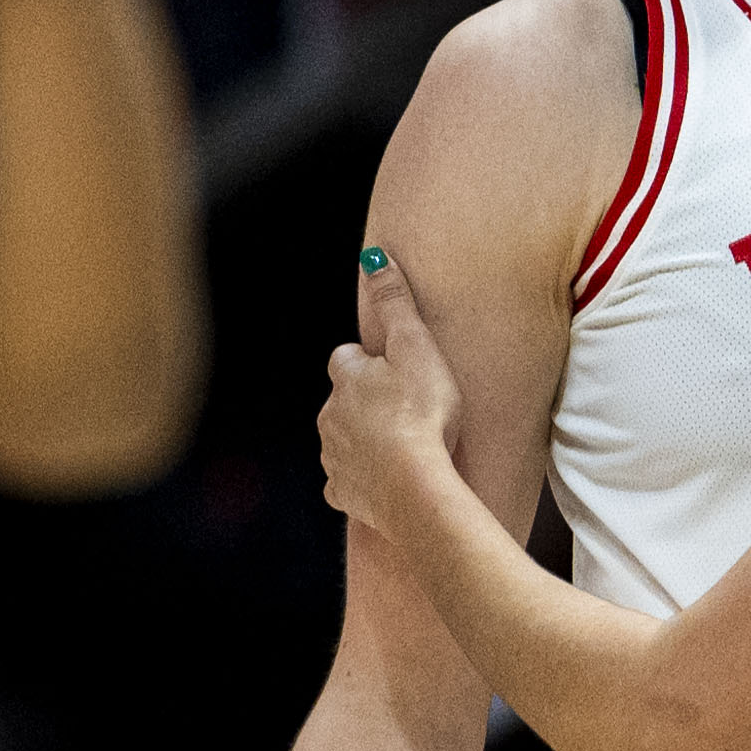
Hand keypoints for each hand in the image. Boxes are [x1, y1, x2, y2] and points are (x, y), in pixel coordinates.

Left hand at [319, 253, 463, 537]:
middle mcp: (329, 414)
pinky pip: (347, 482)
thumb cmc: (421, 413)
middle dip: (366, 403)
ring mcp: (333, 455)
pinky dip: (363, 479)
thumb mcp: (415, 346)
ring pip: (344, 439)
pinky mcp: (341, 492)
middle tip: (404, 410)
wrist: (414, 485)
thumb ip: (395, 302)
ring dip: (366, 439)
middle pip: (343, 401)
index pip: (347, 358)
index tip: (394, 372)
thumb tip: (373, 258)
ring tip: (402, 445)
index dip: (370, 363)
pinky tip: (388, 478)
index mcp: (345, 377)